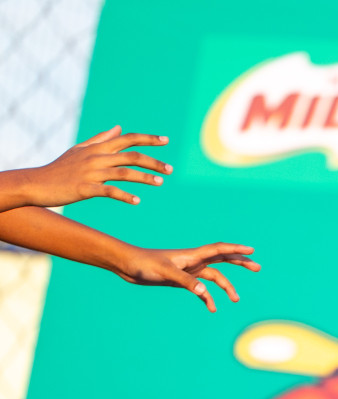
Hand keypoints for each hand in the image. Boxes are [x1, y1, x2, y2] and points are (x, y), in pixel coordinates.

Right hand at [13, 126, 171, 207]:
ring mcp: (90, 173)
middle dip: (153, 161)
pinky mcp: (84, 188)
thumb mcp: (80, 150)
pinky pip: (109, 191)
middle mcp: (96, 158)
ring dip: (144, 177)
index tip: (166, 141)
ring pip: (123, 172)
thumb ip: (101, 139)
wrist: (36, 183)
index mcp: (97, 148)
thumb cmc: (60, 168)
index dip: (147, 139)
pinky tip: (137, 201)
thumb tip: (118, 128)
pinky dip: (124, 196)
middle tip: (171, 169)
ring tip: (160, 182)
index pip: (127, 139)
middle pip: (131, 156)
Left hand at [112, 242, 260, 310]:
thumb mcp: (165, 273)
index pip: (219, 250)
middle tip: (258, 267)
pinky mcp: (183, 280)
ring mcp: (189, 270)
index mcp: (192, 256)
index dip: (236, 250)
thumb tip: (204, 292)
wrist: (128, 265)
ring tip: (235, 300)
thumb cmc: (144, 264)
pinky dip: (208, 298)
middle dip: (240, 263)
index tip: (252, 251)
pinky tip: (211, 308)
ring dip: (226, 287)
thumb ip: (185, 281)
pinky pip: (202, 289)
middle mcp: (194, 261)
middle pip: (223, 260)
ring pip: (215, 277)